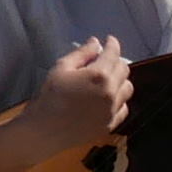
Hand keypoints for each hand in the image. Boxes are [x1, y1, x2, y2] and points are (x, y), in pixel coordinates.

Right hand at [35, 35, 132, 151]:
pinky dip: (119, 100)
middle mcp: (111, 91)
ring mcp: (112, 110)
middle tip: (103, 61)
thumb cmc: (49, 97)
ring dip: (120, 80)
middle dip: (115, 61)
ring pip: (127, 89)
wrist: (44, 131)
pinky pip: (123, 108)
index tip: (109, 40)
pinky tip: (107, 99)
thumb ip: (81, 54)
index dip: (112, 44)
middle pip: (124, 70)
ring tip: (106, 80)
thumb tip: (96, 43)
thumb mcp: (61, 69)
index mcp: (99, 75)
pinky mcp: (110, 124)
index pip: (113, 53)